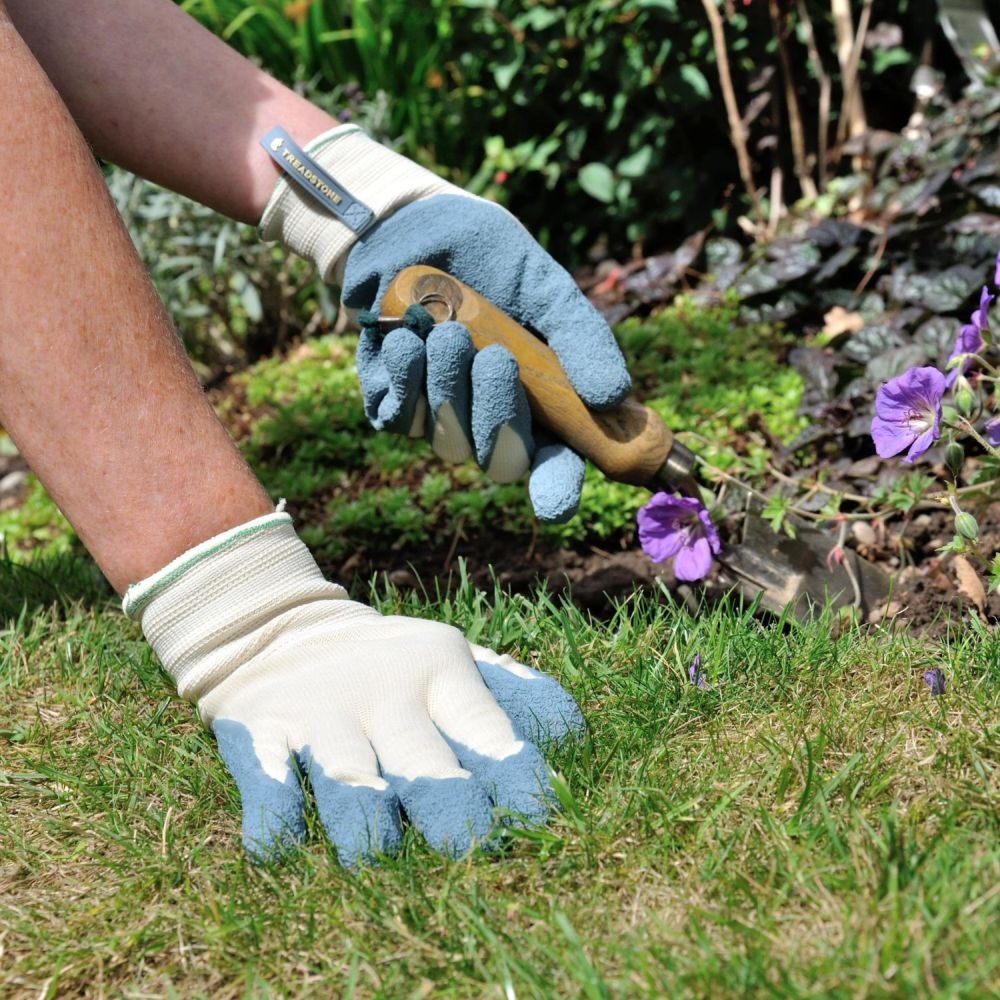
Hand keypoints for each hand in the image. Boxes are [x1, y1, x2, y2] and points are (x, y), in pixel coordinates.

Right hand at [123, 511, 583, 865]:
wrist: (281, 627)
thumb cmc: (392, 663)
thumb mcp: (453, 658)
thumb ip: (515, 692)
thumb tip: (573, 737)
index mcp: (441, 672)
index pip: (483, 726)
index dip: (511, 772)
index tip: (537, 815)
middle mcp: (385, 691)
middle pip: (420, 759)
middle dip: (447, 805)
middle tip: (469, 847)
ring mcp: (321, 711)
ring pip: (347, 774)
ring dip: (362, 819)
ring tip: (374, 854)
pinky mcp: (259, 730)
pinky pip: (266, 777)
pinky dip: (273, 813)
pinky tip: (278, 846)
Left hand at [260, 126, 631, 522]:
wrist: (408, 228)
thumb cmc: (485, 255)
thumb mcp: (543, 284)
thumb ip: (580, 336)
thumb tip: (615, 397)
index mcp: (540, 402)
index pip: (556, 463)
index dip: (558, 487)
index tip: (557, 503)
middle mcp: (492, 419)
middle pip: (502, 461)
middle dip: (498, 414)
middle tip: (494, 357)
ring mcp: (441, 418)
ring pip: (449, 441)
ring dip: (449, 385)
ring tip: (446, 330)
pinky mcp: (393, 406)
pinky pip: (402, 418)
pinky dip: (408, 376)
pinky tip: (406, 336)